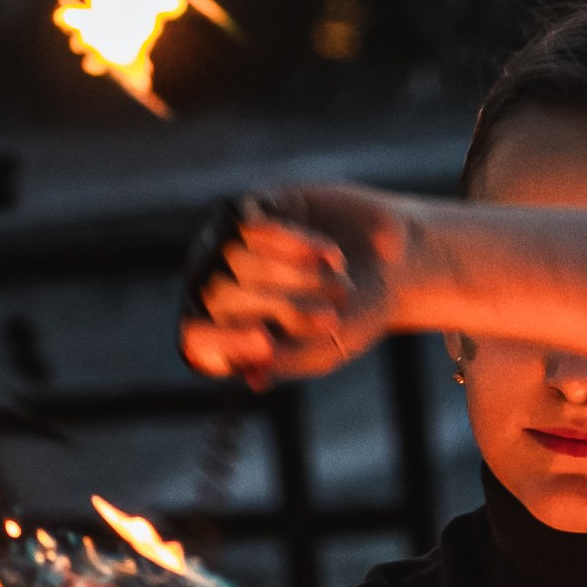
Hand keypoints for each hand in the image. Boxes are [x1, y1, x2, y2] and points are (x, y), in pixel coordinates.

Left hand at [179, 184, 406, 382]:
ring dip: (296, 277)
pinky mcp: (253, 208)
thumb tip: (251, 377)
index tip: (265, 341)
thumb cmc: (354, 316)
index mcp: (227, 331)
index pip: (196, 339)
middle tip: (332, 316)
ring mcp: (230, 244)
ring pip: (236, 258)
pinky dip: (296, 245)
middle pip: (223, 297)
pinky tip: (331, 256)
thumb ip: (287, 363)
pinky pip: (253, 224)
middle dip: (285, 307)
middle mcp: (218, 286)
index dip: (224, 341)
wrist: (390, 262)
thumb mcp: (327, 350)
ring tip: (339, 281)